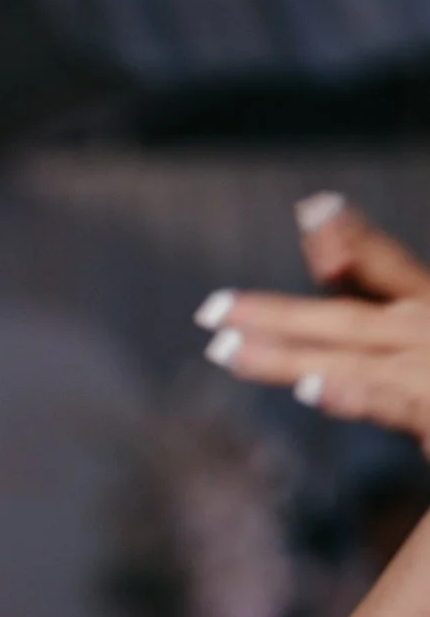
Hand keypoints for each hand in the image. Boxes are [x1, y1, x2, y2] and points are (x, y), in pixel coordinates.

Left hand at [193, 194, 429, 452]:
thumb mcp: (415, 331)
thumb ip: (376, 279)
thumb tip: (320, 240)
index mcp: (428, 310)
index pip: (384, 271)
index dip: (344, 244)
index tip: (307, 213)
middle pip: (348, 319)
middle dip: (276, 316)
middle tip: (209, 312)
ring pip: (358, 358)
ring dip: (294, 355)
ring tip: (231, 352)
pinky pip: (400, 402)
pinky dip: (357, 392)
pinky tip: (313, 385)